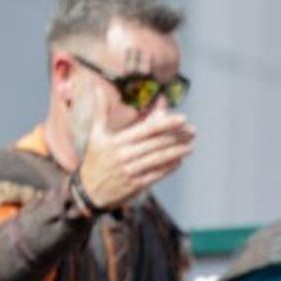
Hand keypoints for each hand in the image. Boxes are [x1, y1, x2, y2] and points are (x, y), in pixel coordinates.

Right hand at [76, 109, 195, 209]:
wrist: (88, 191)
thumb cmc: (95, 159)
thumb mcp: (96, 134)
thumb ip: (101, 111)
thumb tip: (96, 88)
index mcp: (118, 141)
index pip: (147, 129)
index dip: (167, 123)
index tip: (183, 118)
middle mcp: (125, 155)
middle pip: (157, 143)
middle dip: (177, 136)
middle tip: (192, 131)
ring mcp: (131, 171)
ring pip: (159, 159)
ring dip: (178, 152)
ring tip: (191, 146)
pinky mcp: (135, 185)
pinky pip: (156, 175)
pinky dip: (169, 167)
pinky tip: (179, 161)